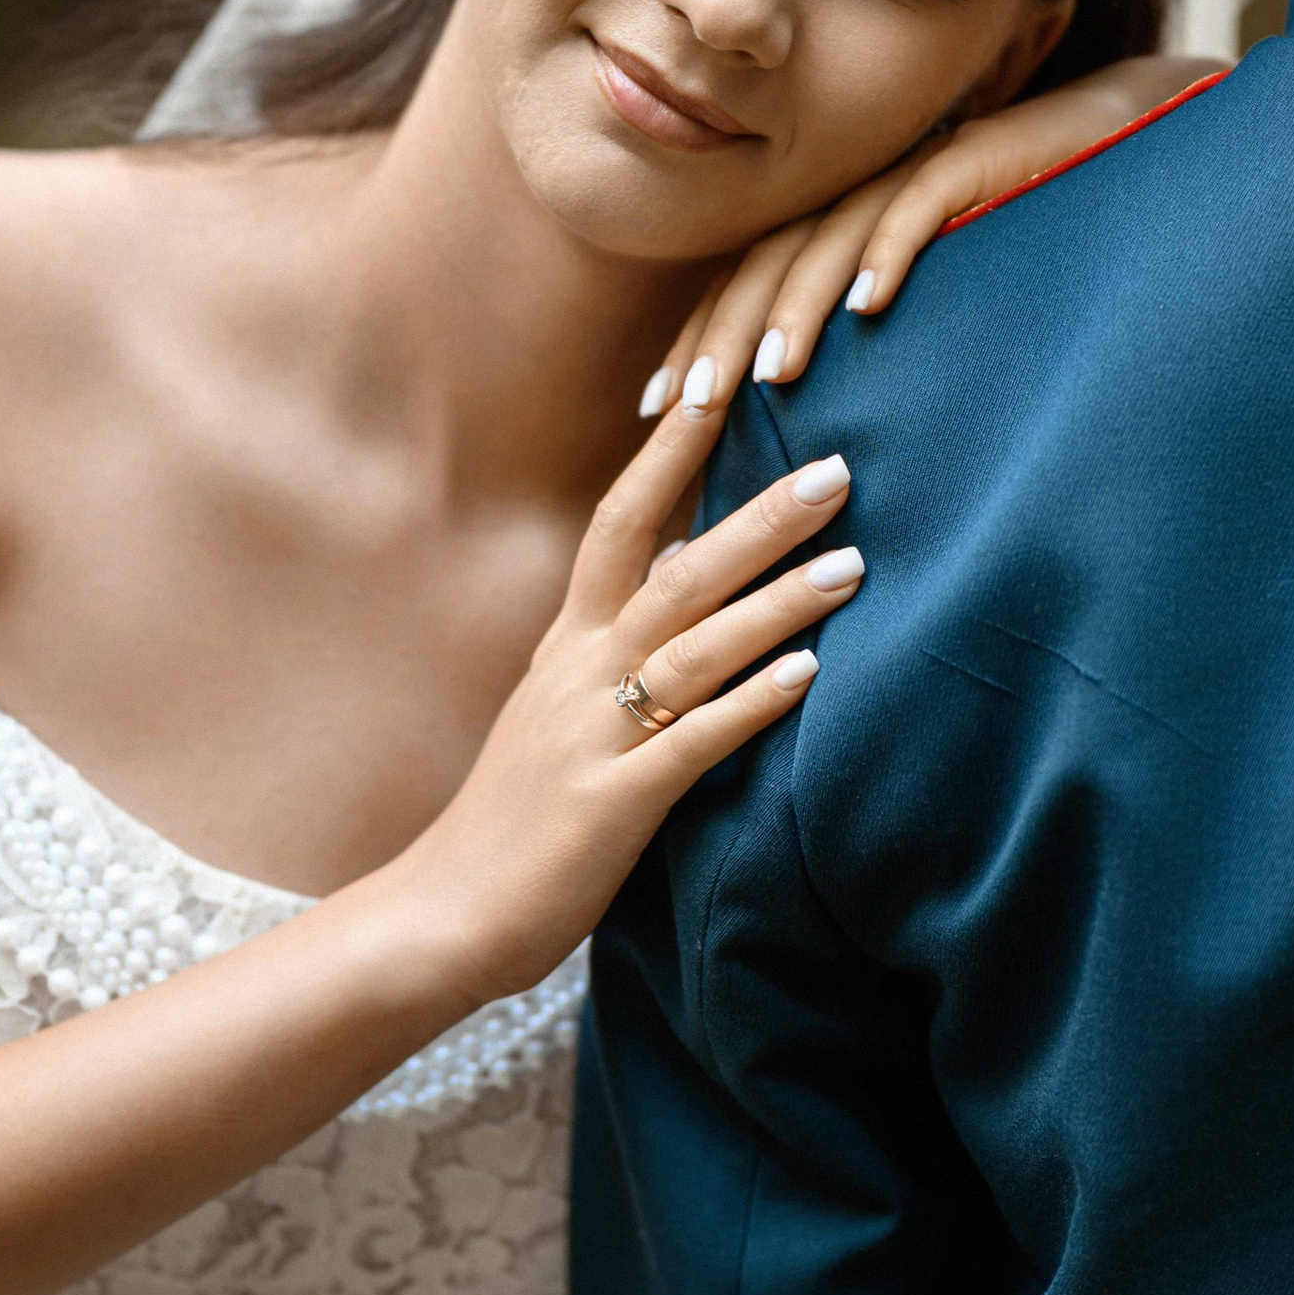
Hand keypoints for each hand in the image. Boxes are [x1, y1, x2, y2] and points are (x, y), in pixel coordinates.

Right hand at [389, 399, 860, 1001]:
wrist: (442, 914)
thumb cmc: (515, 821)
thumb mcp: (559, 715)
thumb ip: (615, 651)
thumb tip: (682, 579)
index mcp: (568, 647)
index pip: (620, 522)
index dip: (669, 452)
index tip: (718, 380)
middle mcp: (581, 674)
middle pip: (675, 570)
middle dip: (758, 518)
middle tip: (837, 470)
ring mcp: (597, 736)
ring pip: (694, 647)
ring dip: (776, 602)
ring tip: (851, 566)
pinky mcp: (615, 804)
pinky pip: (695, 742)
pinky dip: (752, 703)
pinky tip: (808, 675)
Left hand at [640, 50, 1226, 412]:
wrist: (1124, 136)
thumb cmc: (1035, 226)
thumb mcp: (948, 291)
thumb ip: (893, 336)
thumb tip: (836, 426)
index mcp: (848, 220)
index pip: (752, 278)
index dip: (703, 336)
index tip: (661, 409)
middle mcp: (867, 191)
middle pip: (772, 260)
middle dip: (725, 334)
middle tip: (687, 407)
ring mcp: (917, 170)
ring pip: (833, 238)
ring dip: (796, 306)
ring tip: (769, 375)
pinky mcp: (977, 156)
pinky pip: (922, 204)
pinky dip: (893, 252)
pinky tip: (870, 305)